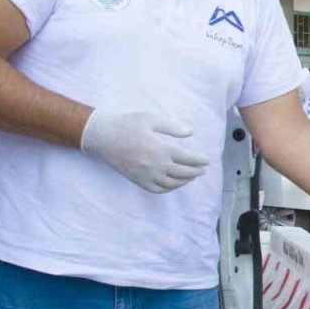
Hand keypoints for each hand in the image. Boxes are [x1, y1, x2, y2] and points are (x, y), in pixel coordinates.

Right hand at [80, 109, 209, 192]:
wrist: (103, 136)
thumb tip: (191, 132)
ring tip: (192, 176)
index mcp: (159, 149)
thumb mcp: (151, 119)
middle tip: (203, 169)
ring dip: (185, 181)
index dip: (199, 161)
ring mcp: (145, 174)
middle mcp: (154, 165)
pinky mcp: (137, 180)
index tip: (207, 160)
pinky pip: (157, 189)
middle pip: (182, 173)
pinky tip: (175, 183)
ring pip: (171, 183)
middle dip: (196, 172)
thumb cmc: (128, 124)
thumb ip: (173, 126)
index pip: (186, 159)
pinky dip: (170, 188)